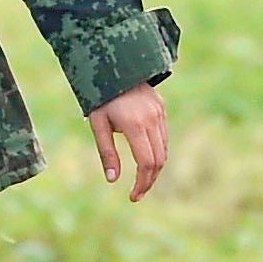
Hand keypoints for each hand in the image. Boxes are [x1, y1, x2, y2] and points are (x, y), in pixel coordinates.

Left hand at [88, 85, 169, 201]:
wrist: (115, 65)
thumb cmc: (100, 97)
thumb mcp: (98, 125)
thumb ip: (107, 152)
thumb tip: (113, 180)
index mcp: (135, 125)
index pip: (146, 163)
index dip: (142, 183)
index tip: (133, 196)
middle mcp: (151, 120)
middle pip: (159, 160)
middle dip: (149, 180)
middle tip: (137, 193)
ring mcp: (159, 114)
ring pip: (164, 150)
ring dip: (155, 169)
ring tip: (141, 180)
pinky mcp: (161, 109)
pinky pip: (164, 137)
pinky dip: (157, 153)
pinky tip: (145, 159)